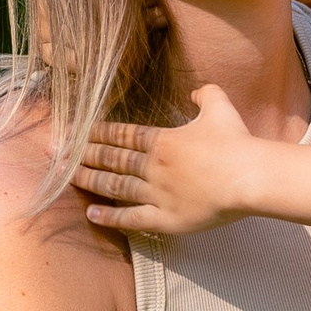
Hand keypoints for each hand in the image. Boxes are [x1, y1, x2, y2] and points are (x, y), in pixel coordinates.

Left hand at [80, 84, 256, 237]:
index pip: (122, 135)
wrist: (250, 176)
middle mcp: (153, 166)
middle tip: (60, 153)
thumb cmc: (237, 141)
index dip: (98, 133)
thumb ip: (205, 94)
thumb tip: (196, 91)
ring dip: (90, 181)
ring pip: (115, 186)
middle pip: (112, 159)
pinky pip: (132, 219)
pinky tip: (92, 215)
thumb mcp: (220, 107)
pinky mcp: (166, 219)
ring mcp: (157, 194)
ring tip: (69, 178)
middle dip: (85, 155)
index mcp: (162, 140)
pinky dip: (110, 217)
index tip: (78, 133)